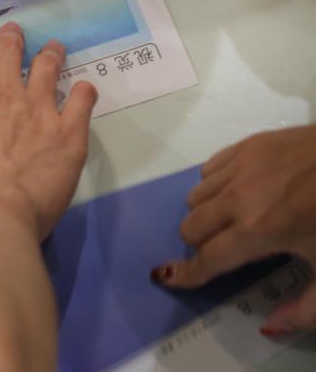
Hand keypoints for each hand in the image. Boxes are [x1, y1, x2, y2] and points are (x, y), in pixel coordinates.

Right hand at [0, 22, 97, 240]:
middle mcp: (2, 97)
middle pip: (8, 53)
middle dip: (11, 39)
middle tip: (15, 33)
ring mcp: (39, 111)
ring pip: (47, 68)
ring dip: (50, 55)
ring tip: (54, 48)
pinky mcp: (68, 132)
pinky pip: (81, 102)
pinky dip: (83, 92)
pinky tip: (84, 89)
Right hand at [151, 125, 315, 334]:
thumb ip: (306, 308)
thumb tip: (270, 327)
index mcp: (257, 231)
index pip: (207, 259)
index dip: (186, 274)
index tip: (168, 279)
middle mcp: (237, 198)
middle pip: (190, 226)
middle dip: (200, 244)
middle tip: (226, 248)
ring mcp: (239, 167)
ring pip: (195, 196)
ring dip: (206, 213)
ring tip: (233, 217)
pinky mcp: (246, 145)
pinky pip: (208, 169)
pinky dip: (214, 185)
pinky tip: (239, 190)